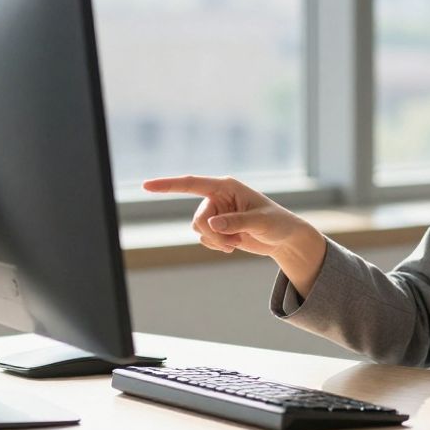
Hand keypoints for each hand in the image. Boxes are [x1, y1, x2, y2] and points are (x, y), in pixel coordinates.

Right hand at [142, 175, 317, 256]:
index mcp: (226, 186)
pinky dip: (217, 245)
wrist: (283, 238)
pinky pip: (204, 239)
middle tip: (232, 241)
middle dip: (212, 234)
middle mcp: (217, 196)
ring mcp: (216, 212)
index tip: (146, 186)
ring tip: (237, 241)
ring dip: (216, 241)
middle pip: (197, 218)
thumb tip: (212, 224)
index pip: (191, 184)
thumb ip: (236, 222)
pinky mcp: (217, 227)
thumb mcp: (260, 222)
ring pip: (198, 230)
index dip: (167, 185)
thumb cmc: (277, 223)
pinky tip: (234, 244)